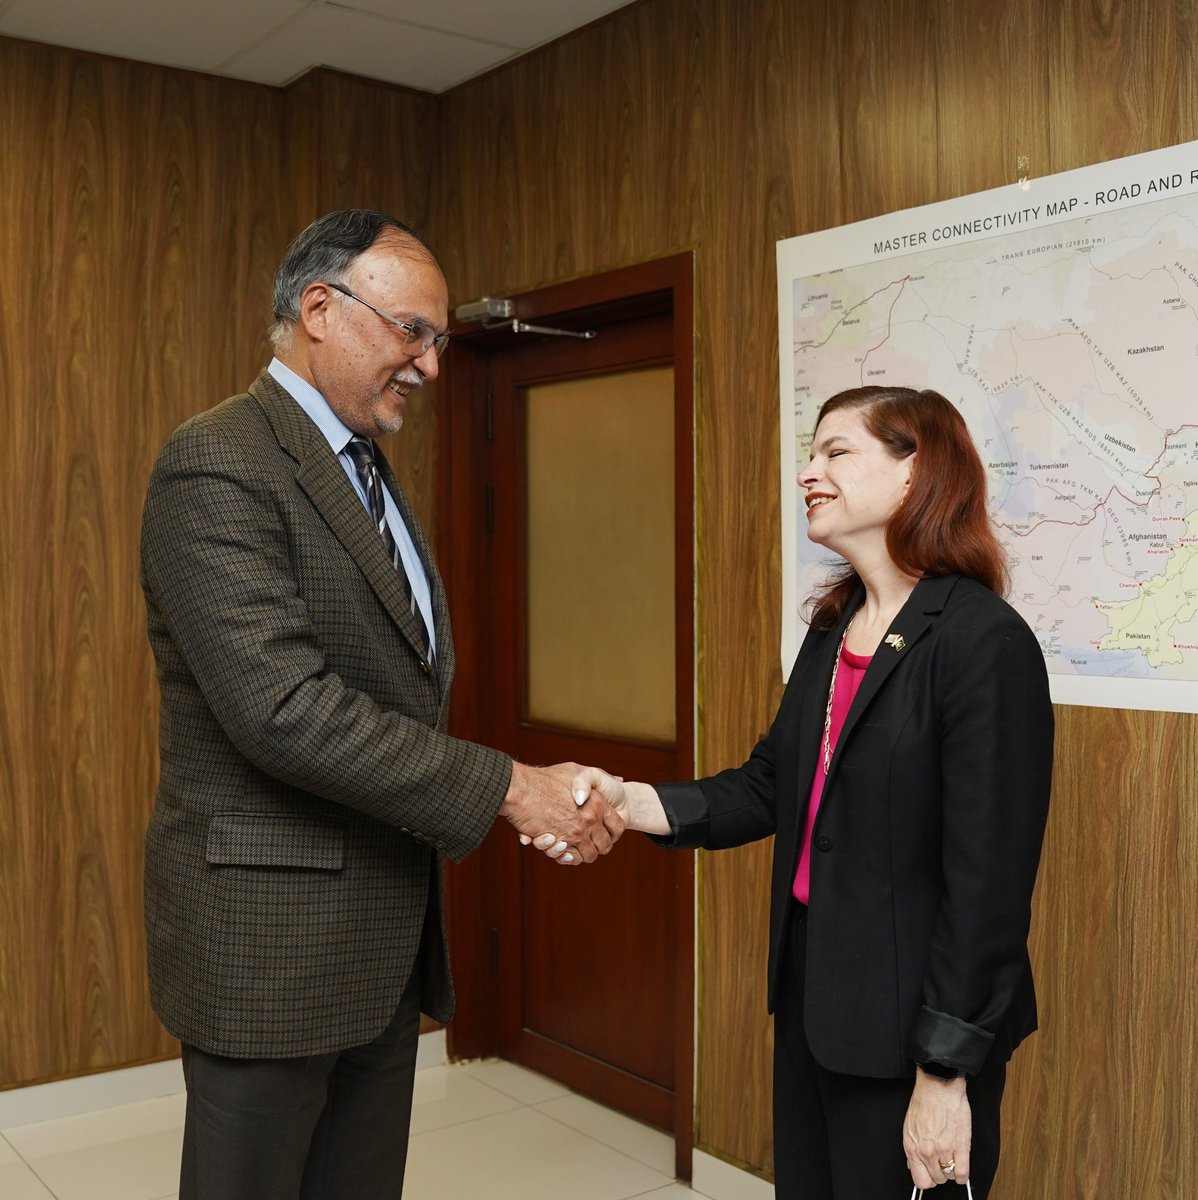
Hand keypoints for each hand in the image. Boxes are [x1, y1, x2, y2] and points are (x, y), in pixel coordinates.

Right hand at [501, 761, 623, 863]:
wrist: (520, 789)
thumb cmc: (546, 778)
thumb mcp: (576, 770)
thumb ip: (596, 778)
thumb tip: (620, 780)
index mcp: (598, 802)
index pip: (618, 828)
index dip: (613, 833)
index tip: (603, 833)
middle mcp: (590, 818)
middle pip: (604, 846)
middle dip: (597, 847)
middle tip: (586, 843)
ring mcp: (576, 832)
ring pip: (588, 856)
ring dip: (581, 854)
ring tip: (570, 846)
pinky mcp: (560, 843)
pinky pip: (570, 859)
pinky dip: (566, 858)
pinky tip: (559, 847)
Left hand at [903, 1070, 970, 1188]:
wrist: (938, 1086)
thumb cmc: (925, 1101)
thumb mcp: (910, 1125)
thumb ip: (913, 1147)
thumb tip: (913, 1164)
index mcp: (912, 1146)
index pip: (920, 1180)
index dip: (927, 1179)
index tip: (932, 1173)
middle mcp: (926, 1151)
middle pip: (936, 1180)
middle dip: (941, 1172)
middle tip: (943, 1161)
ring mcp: (943, 1150)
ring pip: (950, 1176)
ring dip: (953, 1169)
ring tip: (952, 1156)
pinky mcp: (960, 1146)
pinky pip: (963, 1173)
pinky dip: (964, 1174)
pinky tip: (962, 1165)